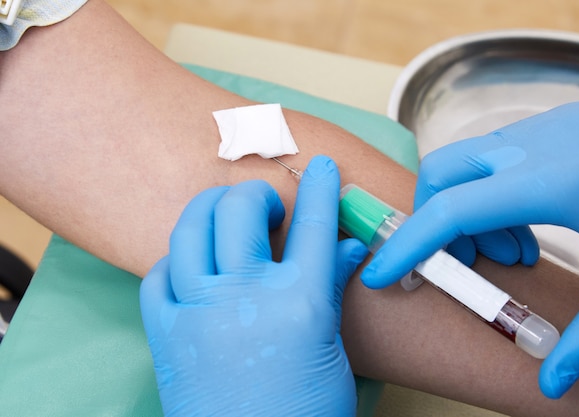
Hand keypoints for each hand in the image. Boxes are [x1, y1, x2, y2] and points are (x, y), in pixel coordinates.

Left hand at [140, 155, 367, 415]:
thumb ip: (330, 289)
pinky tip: (193, 265)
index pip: (312, 224)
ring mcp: (199, 311)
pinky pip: (159, 273)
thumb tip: (345, 247)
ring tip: (226, 217)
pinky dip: (177, 259)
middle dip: (256, 193)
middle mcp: (244, 296)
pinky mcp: (166, 332)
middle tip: (267, 206)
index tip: (318, 165)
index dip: (318, 186)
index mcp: (299, 301)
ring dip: (211, 209)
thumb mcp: (331, 349)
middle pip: (241, 208)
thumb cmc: (305, 412)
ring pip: (191, 228)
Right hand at [361, 99, 578, 397]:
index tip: (381, 274)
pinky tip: (531, 224)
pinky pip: (492, 158)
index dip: (407, 245)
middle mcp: (533, 145)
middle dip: (432, 221)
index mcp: (549, 181)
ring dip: (466, 210)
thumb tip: (550, 380)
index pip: (449, 211)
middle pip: (440, 175)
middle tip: (471, 263)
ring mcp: (541, 128)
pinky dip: (490, 194)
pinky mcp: (551, 125)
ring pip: (463, 164)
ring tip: (514, 249)